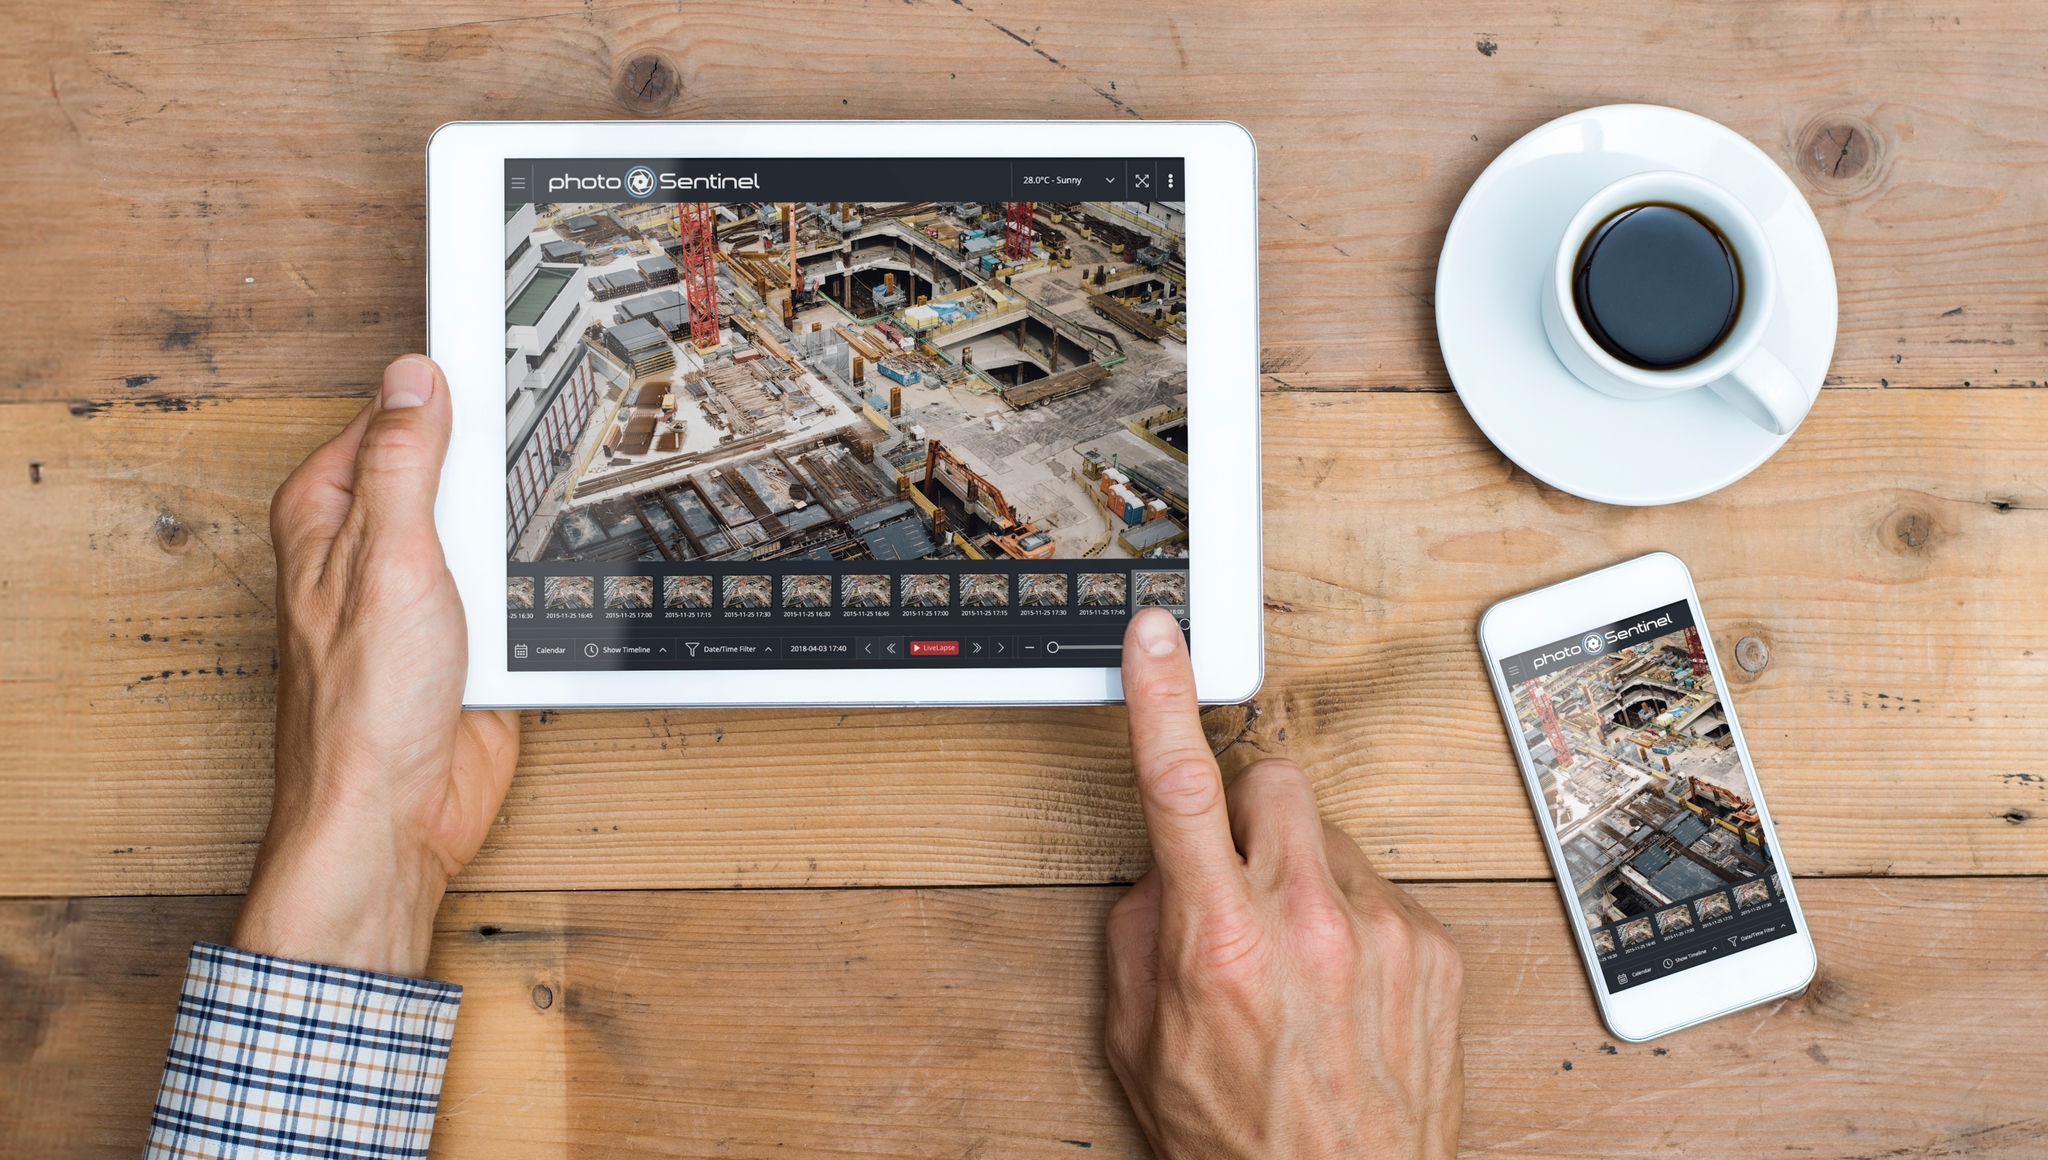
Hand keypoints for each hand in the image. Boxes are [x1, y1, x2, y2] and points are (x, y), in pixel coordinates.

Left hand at [234, 355, 519, 976]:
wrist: (397, 815)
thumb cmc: (362, 707)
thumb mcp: (388, 557)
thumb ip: (406, 461)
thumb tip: (415, 377)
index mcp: (328, 515)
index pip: (391, 417)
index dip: (442, 392)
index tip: (492, 363)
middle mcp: (369, 550)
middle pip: (451, 469)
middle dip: (494, 467)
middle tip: (530, 450)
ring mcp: (421, 594)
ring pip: (489, 528)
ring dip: (518, 535)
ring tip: (538, 524)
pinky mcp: (466, 638)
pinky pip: (513, 588)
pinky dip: (535, 585)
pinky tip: (544, 585)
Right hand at [1105, 609, 1464, 1157]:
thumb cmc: (1237, 1138)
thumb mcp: (1139, 1036)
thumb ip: (1143, 926)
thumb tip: (1165, 864)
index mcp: (1220, 939)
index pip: (1180, 786)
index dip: (1161, 698)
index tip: (1158, 637)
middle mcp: (1309, 922)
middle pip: (1273, 780)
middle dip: (1246, 810)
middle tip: (1233, 874)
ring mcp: (1384, 931)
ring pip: (1330, 832)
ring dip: (1302, 870)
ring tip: (1294, 957)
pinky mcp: (1435, 948)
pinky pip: (1380, 885)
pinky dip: (1354, 917)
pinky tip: (1342, 982)